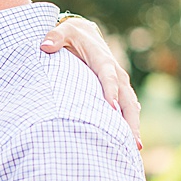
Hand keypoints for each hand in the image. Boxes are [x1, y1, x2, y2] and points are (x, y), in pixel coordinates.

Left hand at [40, 16, 141, 145]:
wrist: (84, 33)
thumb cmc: (70, 35)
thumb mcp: (61, 32)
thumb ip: (54, 37)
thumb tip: (45, 46)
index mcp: (102, 60)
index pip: (108, 76)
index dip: (110, 91)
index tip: (111, 109)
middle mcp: (116, 73)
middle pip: (126, 97)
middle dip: (129, 119)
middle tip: (131, 140)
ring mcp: (119, 83)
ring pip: (131, 106)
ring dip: (133, 126)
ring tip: (135, 148)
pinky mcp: (118, 91)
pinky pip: (127, 108)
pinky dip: (129, 124)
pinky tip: (130, 143)